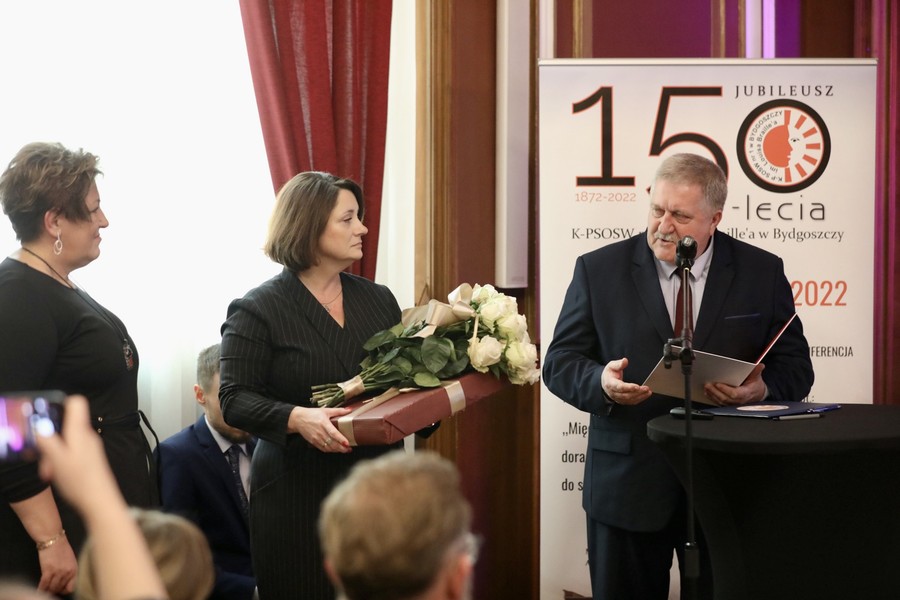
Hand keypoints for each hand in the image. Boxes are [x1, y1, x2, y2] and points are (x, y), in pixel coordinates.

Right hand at [36, 536, 76, 594]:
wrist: (53, 539)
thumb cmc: (61, 547)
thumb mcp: (70, 560)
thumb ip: (68, 571)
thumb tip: (63, 581)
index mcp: (74, 569)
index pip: (71, 587)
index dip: (64, 590)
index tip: (60, 589)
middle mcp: (67, 572)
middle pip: (60, 589)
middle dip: (54, 590)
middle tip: (50, 589)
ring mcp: (58, 572)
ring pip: (51, 588)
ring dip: (47, 590)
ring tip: (44, 589)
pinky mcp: (48, 571)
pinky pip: (44, 585)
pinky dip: (40, 589)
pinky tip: (39, 590)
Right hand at [37, 395, 118, 514]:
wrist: (100, 502)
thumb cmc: (80, 481)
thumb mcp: (56, 459)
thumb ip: (47, 439)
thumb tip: (39, 424)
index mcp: (80, 432)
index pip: (77, 403)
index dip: (61, 404)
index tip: (45, 416)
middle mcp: (87, 437)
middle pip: (65, 426)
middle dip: (49, 440)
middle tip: (41, 457)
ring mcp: (89, 448)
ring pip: (65, 442)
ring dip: (52, 455)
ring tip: (48, 473)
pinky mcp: (89, 460)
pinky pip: (70, 454)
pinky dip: (60, 462)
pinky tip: (56, 476)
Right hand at [288, 406, 352, 452]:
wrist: (298, 419)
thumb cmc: (312, 414)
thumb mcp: (325, 410)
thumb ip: (338, 411)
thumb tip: (349, 410)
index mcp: (324, 423)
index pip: (333, 433)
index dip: (340, 439)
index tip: (347, 443)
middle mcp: (320, 432)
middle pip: (332, 443)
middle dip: (341, 448)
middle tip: (349, 449)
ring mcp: (316, 438)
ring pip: (328, 447)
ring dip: (336, 450)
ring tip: (344, 450)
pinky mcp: (313, 442)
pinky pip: (323, 449)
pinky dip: (330, 450)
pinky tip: (335, 449)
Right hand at [601, 358, 650, 405]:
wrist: (605, 382)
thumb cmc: (609, 373)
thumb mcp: (611, 366)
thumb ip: (618, 364)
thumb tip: (625, 361)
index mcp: (610, 384)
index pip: (620, 387)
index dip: (628, 387)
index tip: (637, 386)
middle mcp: (614, 393)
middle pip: (626, 395)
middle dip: (637, 392)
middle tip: (646, 388)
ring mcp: (618, 398)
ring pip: (630, 400)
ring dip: (640, 396)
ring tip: (648, 392)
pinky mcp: (622, 401)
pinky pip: (631, 402)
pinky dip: (639, 399)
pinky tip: (645, 395)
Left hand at [704, 363, 766, 405]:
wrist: (756, 394)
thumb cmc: (754, 386)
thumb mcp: (756, 378)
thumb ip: (756, 371)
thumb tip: (760, 365)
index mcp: (746, 393)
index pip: (734, 394)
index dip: (725, 390)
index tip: (718, 383)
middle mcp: (739, 401)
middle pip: (725, 398)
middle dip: (715, 391)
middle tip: (708, 384)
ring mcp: (733, 404)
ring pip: (720, 402)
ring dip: (712, 394)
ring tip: (706, 387)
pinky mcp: (728, 404)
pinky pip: (719, 402)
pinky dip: (712, 397)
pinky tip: (707, 392)